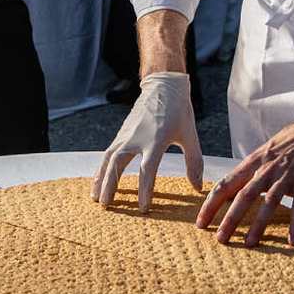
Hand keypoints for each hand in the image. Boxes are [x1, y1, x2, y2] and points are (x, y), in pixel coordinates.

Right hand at [92, 71, 202, 211]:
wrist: (164, 85)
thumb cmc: (179, 110)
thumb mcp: (190, 135)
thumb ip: (193, 162)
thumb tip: (197, 187)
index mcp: (156, 139)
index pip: (148, 169)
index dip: (145, 190)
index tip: (142, 208)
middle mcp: (137, 137)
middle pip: (118, 164)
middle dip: (111, 186)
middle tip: (108, 207)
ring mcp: (126, 134)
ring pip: (108, 159)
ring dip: (101, 179)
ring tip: (97, 199)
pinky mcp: (121, 133)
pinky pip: (107, 153)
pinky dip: (100, 168)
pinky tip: (97, 182)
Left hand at [196, 115, 293, 247]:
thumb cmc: (287, 143)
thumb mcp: (262, 154)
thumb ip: (249, 173)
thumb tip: (231, 193)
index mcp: (253, 162)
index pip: (226, 184)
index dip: (211, 204)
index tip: (201, 222)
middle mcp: (266, 169)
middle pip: (245, 195)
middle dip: (230, 218)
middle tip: (220, 238)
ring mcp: (286, 176)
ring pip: (269, 202)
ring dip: (259, 224)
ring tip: (250, 243)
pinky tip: (292, 240)